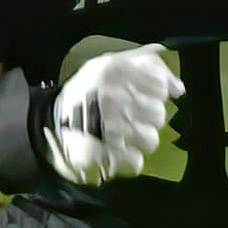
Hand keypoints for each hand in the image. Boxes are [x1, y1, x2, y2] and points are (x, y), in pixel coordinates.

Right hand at [45, 44, 183, 186]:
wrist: (48, 126)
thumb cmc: (85, 95)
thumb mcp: (109, 66)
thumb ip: (147, 66)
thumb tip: (179, 88)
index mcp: (114, 70)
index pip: (160, 85)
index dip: (153, 94)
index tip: (137, 97)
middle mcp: (114, 96)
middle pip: (158, 114)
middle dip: (145, 119)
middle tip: (123, 118)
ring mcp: (110, 127)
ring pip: (151, 140)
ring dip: (137, 141)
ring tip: (118, 135)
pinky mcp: (105, 155)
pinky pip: (136, 161)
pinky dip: (126, 160)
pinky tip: (112, 151)